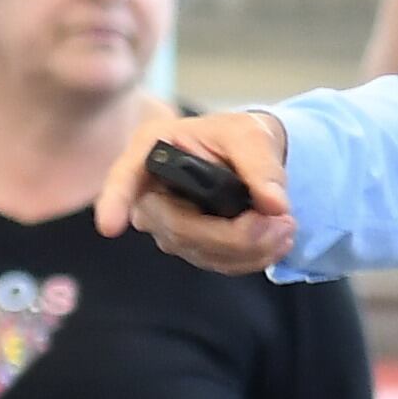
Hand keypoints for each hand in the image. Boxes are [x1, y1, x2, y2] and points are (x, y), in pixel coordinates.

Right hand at [94, 104, 296, 273]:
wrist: (249, 157)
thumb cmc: (238, 136)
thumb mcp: (251, 136)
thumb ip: (262, 166)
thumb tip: (275, 205)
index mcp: (152, 149)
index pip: (125, 177)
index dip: (115, 200)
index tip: (109, 225)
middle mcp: (150, 191)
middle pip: (177, 228)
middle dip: (234, 235)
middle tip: (283, 222)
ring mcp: (167, 223)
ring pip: (200, 251)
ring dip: (252, 248)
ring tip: (288, 226)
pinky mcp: (190, 245)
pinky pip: (217, 262)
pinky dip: (253, 257)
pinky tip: (277, 239)